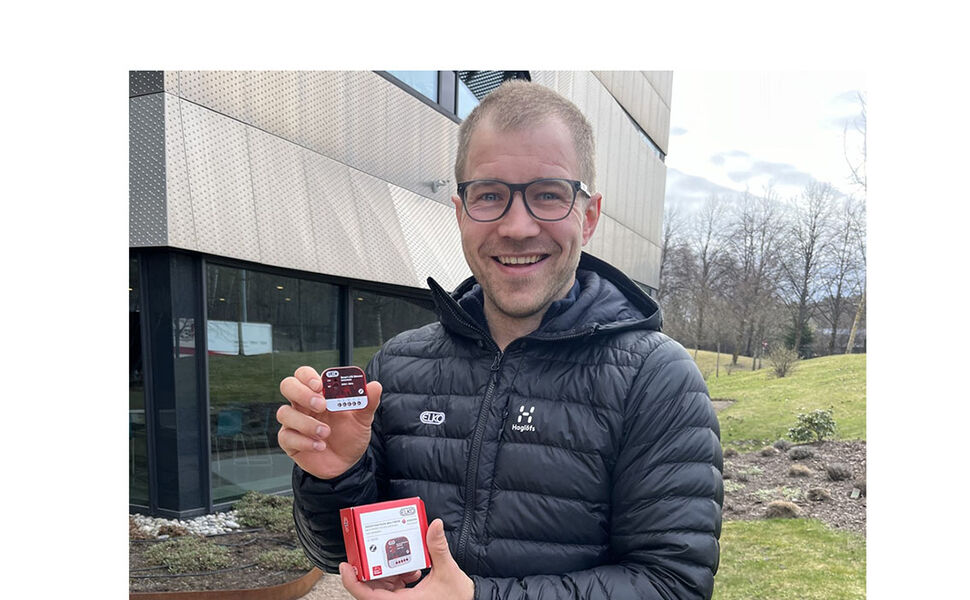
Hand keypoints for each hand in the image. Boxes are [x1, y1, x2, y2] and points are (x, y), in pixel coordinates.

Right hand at [277, 366, 381, 479]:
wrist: (347, 463)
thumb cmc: (350, 436)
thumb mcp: (363, 419)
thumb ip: (367, 402)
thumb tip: (375, 386)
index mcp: (320, 394)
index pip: (304, 374)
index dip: (308, 376)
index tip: (321, 386)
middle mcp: (304, 405)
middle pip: (288, 386)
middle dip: (302, 393)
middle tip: (321, 405)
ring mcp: (295, 422)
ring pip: (284, 413)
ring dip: (306, 422)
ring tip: (325, 432)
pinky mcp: (290, 442)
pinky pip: (286, 436)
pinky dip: (304, 441)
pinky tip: (320, 446)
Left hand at [339, 519, 473, 599]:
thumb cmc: (459, 598)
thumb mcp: (448, 571)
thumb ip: (438, 548)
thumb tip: (434, 525)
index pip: (368, 596)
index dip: (352, 582)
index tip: (345, 566)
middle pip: (372, 589)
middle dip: (373, 568)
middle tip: (373, 549)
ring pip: (383, 587)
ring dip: (389, 571)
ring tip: (402, 561)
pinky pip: (394, 588)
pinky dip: (399, 576)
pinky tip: (413, 570)